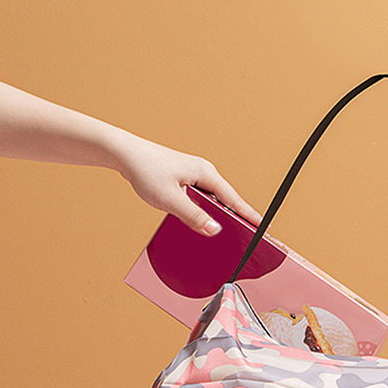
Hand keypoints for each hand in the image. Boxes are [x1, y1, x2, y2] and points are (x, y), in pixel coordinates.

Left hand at [115, 134, 262, 235]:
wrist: (124, 153)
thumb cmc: (145, 170)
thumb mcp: (170, 199)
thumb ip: (193, 216)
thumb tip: (214, 230)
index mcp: (206, 173)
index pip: (234, 199)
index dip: (249, 215)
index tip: (263, 227)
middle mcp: (203, 172)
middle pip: (227, 199)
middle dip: (238, 217)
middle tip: (250, 234)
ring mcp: (193, 175)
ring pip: (213, 199)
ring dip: (220, 214)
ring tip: (229, 231)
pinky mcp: (184, 179)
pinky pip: (202, 197)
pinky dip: (207, 209)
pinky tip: (203, 220)